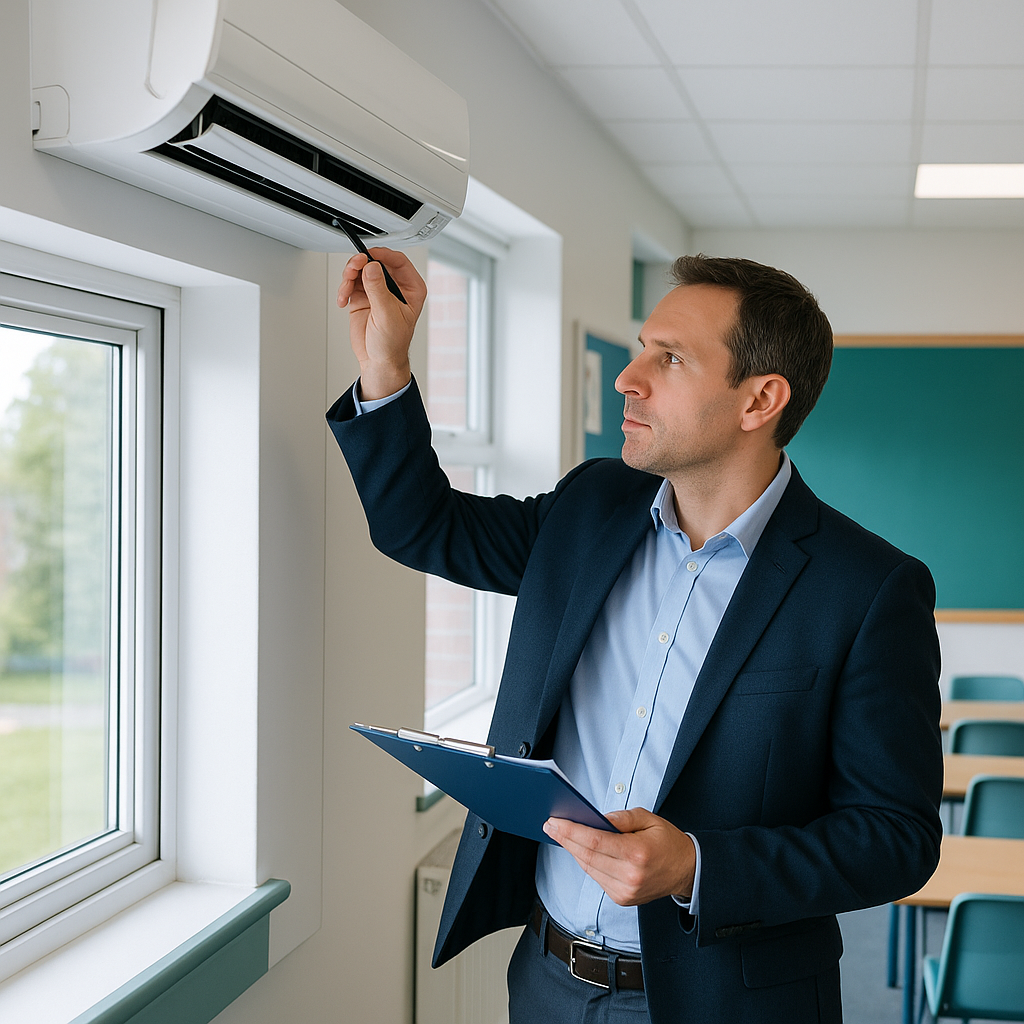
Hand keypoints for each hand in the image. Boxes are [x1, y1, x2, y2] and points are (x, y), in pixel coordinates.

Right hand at [337, 248, 426, 399]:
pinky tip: (343, 300)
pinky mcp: (363, 298)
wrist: (379, 362)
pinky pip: (350, 283)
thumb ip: (378, 290)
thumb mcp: (387, 315)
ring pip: (361, 270)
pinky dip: (344, 289)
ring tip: (345, 290)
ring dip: (349, 277)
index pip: (397, 261)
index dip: (381, 255)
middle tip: (352, 270)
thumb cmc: (392, 344)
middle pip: (375, 262)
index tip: (367, 256)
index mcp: (411, 288)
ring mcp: (377, 291)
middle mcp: (394, 287)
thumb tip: (372, 267)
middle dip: (360, 264)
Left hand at [543, 808, 695, 906]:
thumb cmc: (667, 841)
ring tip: (560, 834)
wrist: (687, 871)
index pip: (595, 841)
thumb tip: (597, 818)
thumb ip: (622, 817)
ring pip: (589, 868)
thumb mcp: (649, 818)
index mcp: (638, 853)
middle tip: (550, 825)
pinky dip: (586, 862)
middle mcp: (630, 876)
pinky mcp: (622, 899)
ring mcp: (625, 891)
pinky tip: (579, 849)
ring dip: (573, 851)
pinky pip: (596, 877)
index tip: (555, 822)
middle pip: (587, 856)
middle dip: (565, 839)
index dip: (571, 831)